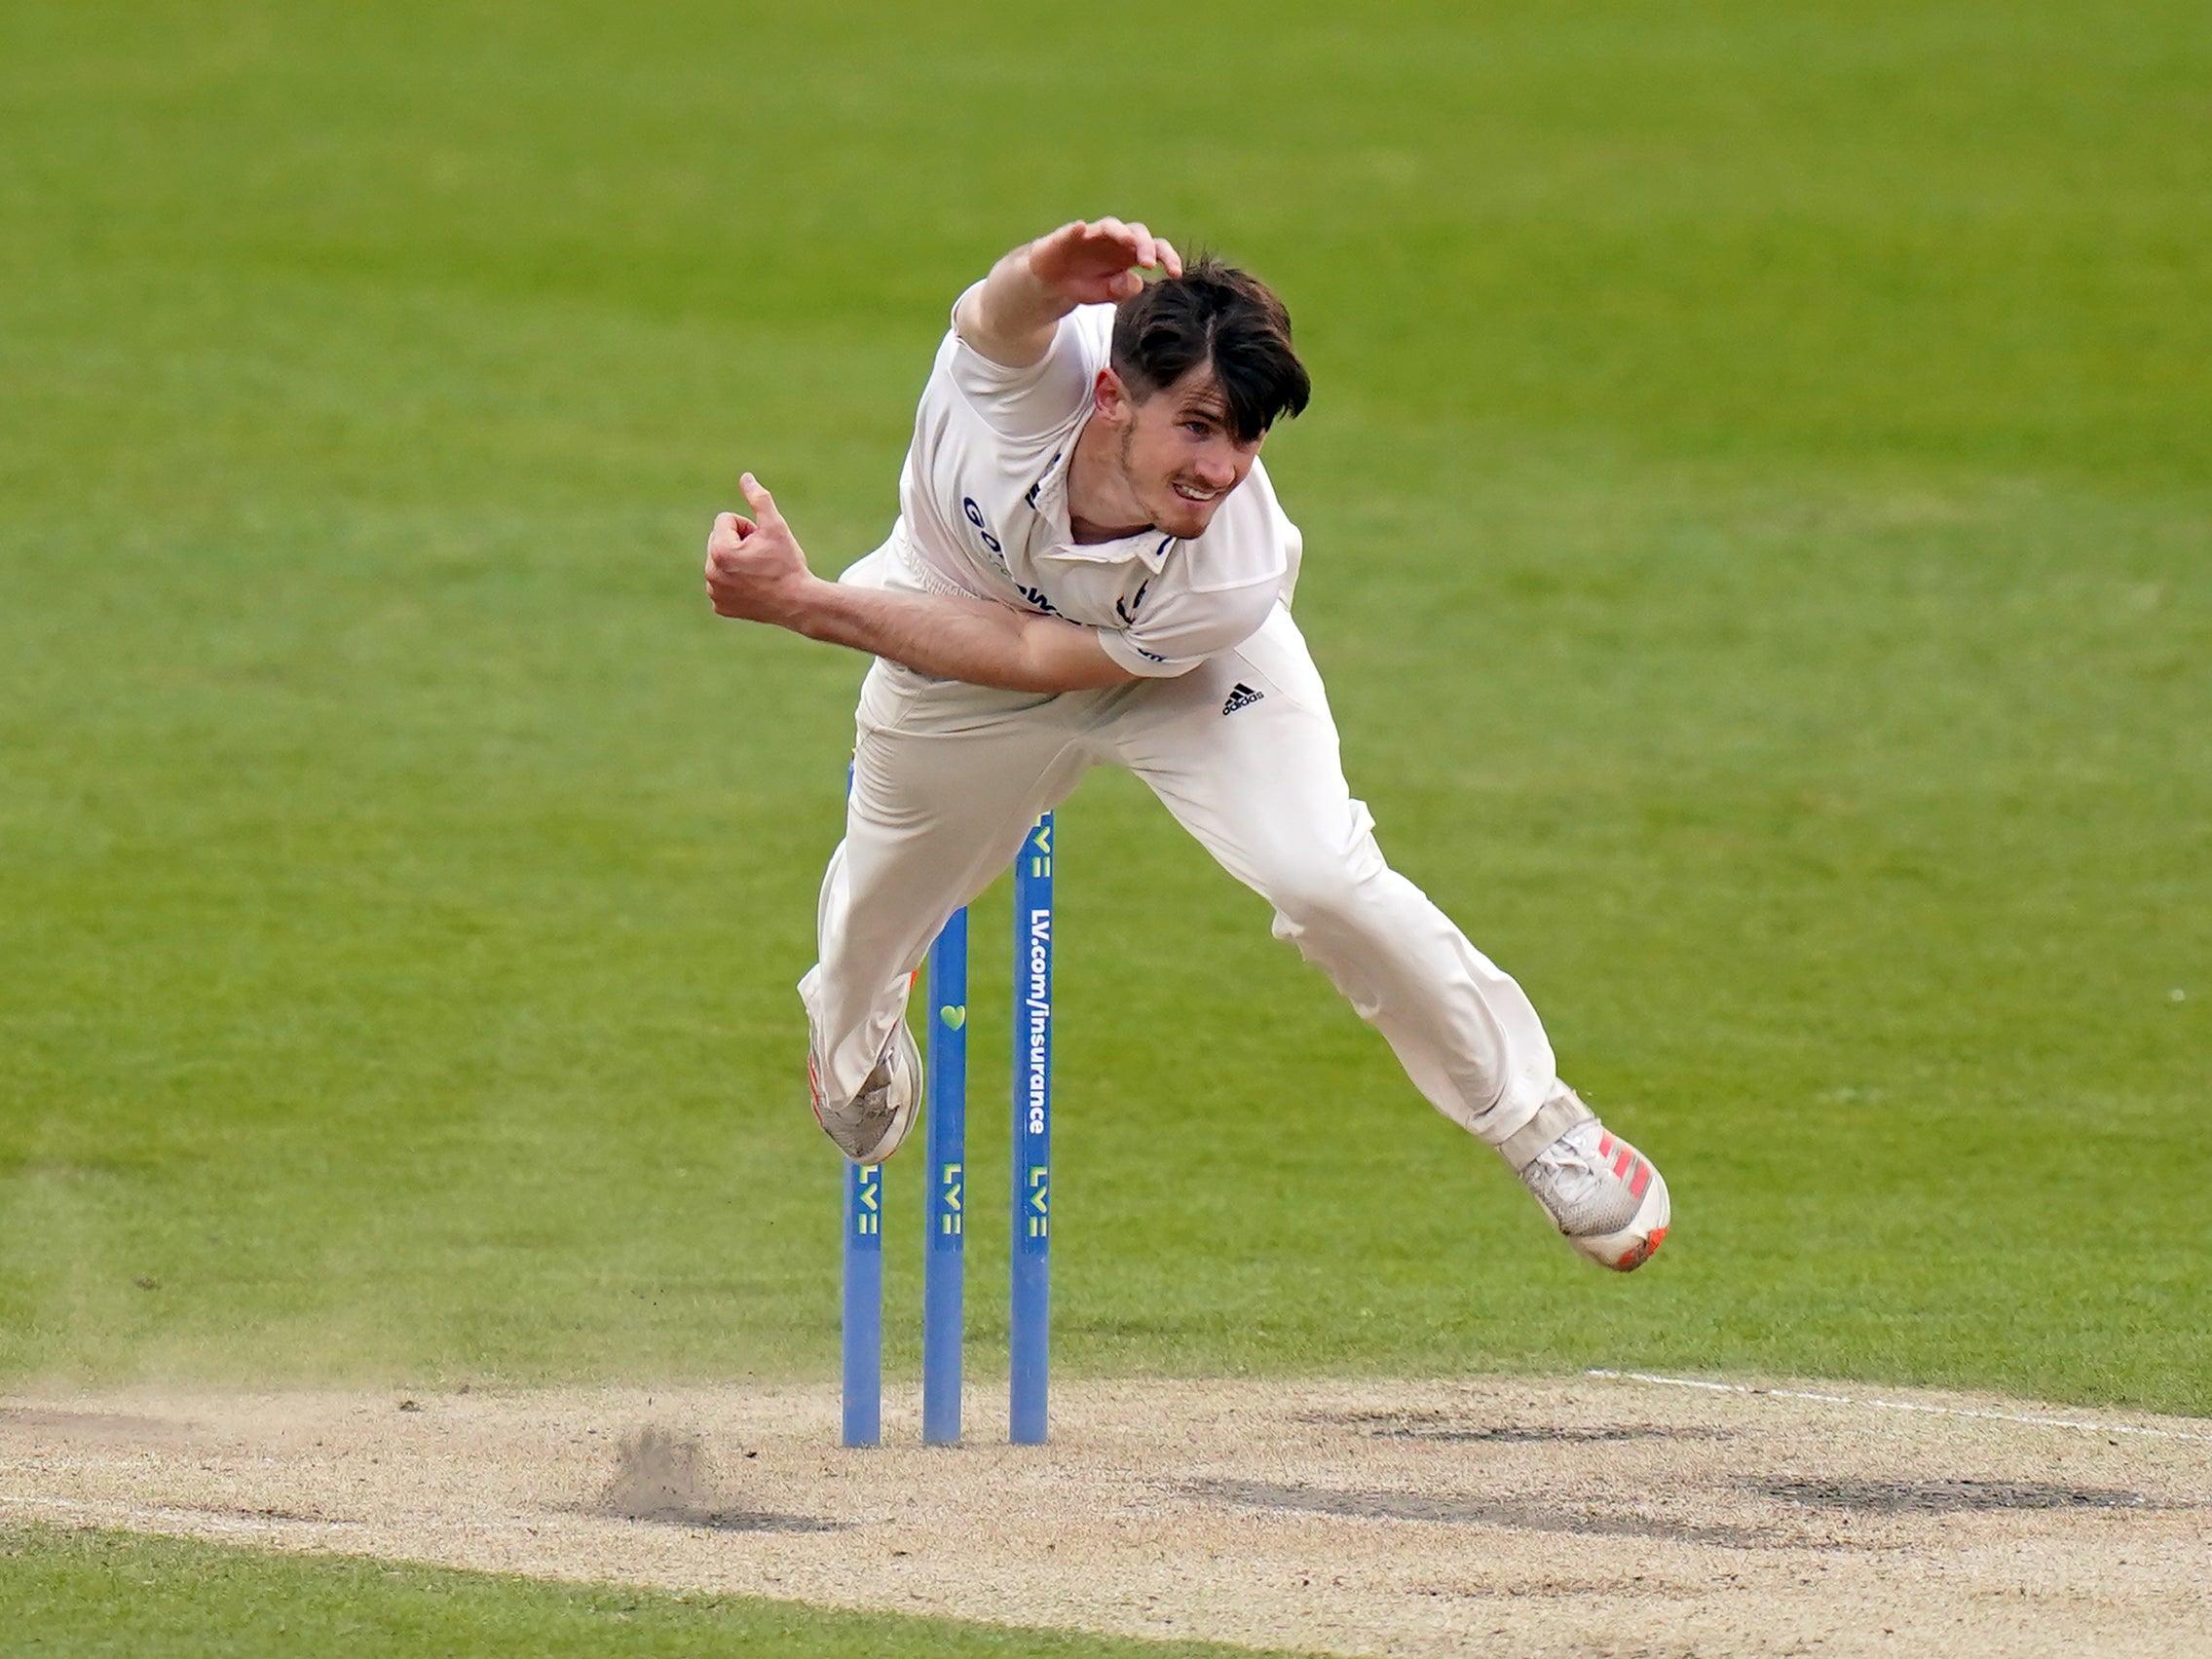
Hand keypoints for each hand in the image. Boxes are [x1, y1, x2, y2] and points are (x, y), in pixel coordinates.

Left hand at [704, 474, 817, 626]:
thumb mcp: (776, 526)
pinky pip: (722, 583)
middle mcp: (711, 572)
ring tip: (759, 574)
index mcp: (720, 550)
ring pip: (720, 561)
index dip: (748, 527)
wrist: (799, 603)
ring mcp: (714, 592)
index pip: (725, 520)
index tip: (763, 543)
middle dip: (739, 543)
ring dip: (736, 562)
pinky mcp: (720, 606)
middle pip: (719, 540)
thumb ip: (759, 499)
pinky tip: (754, 589)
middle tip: (762, 559)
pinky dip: (735, 583)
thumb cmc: (788, 564)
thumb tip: (745, 477)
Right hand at [1024, 218, 1183, 305]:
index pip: (1156, 249)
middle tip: (1148, 263)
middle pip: (1137, 233)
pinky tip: (1080, 229)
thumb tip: (1137, 281)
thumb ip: (1122, 290)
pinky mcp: (1067, 237)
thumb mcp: (1106, 294)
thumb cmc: (1085, 285)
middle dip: (1145, 246)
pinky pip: (1072, 231)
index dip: (1168, 258)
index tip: (1175, 273)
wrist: (1053, 283)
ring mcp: (1091, 235)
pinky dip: (1077, 229)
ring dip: (1119, 232)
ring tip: (1126, 240)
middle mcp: (1115, 240)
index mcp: (1130, 254)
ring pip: (1110, 226)